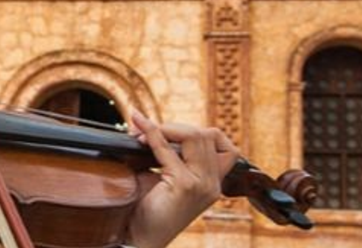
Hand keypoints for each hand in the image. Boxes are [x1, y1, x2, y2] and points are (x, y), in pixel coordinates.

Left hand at [124, 111, 239, 247]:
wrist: (138, 239)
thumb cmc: (148, 211)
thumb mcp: (167, 178)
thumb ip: (172, 155)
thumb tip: (152, 124)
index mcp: (212, 183)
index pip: (222, 145)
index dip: (198, 131)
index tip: (169, 132)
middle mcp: (212, 184)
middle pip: (206, 135)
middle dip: (174, 127)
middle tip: (144, 130)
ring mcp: (202, 185)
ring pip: (193, 136)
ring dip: (164, 128)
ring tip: (140, 133)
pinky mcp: (185, 185)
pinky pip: (168, 150)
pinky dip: (152, 135)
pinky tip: (139, 132)